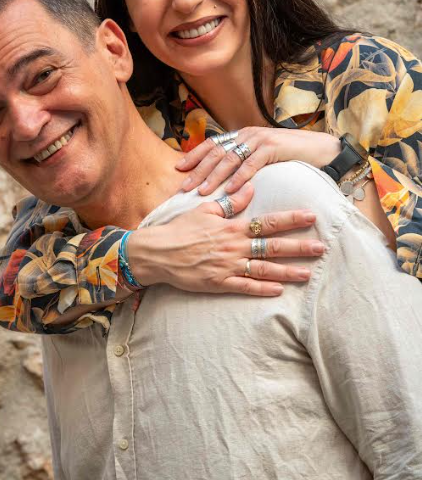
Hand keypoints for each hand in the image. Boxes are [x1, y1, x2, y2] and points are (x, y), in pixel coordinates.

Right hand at [127, 183, 323, 296]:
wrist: (158, 252)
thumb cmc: (180, 229)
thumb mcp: (205, 210)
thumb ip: (230, 202)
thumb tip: (251, 188)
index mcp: (232, 227)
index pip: (268, 222)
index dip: (291, 220)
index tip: (311, 216)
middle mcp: (234, 247)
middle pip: (273, 247)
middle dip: (299, 248)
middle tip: (321, 248)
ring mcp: (228, 266)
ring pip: (264, 270)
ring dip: (287, 271)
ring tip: (308, 274)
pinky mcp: (219, 283)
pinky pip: (246, 287)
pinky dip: (263, 289)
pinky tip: (279, 291)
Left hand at [176, 127, 340, 194]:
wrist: (321, 150)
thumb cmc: (290, 157)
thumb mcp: (262, 157)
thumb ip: (243, 162)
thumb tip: (222, 178)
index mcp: (242, 135)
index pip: (212, 145)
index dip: (195, 156)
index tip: (179, 169)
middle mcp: (247, 134)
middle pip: (216, 153)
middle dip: (198, 170)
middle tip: (183, 187)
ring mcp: (260, 139)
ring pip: (230, 159)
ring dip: (214, 176)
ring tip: (201, 191)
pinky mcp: (273, 147)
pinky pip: (251, 164)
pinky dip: (239, 177)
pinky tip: (229, 190)